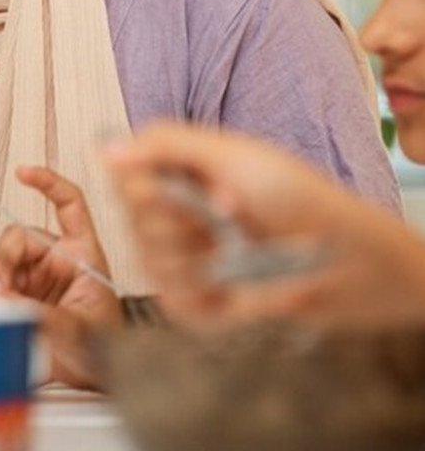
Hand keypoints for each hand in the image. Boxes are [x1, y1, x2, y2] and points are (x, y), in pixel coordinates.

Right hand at [0, 165, 122, 387]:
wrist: (95, 379)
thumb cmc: (104, 351)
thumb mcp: (83, 333)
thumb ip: (47, 317)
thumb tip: (9, 302)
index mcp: (85, 254)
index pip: (69, 204)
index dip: (48, 182)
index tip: (22, 172)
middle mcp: (59, 258)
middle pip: (22, 235)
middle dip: (6, 256)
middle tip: (2, 287)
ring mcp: (37, 275)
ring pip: (4, 255)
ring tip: (1, 302)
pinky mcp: (20, 292)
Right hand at [104, 122, 424, 330]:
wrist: (344, 258)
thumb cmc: (298, 198)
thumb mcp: (233, 155)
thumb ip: (165, 145)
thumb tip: (107, 146)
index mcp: (177, 178)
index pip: (123, 179)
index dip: (147, 186)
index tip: (189, 187)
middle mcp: (174, 218)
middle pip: (132, 219)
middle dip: (178, 218)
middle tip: (227, 213)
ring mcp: (183, 263)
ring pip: (150, 259)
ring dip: (197, 254)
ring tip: (238, 248)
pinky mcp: (194, 305)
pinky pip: (171, 297)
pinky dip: (204, 290)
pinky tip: (234, 280)